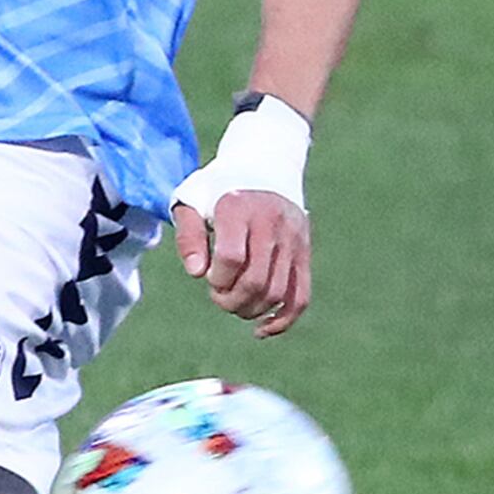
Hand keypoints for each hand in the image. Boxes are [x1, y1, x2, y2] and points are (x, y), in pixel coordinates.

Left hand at [172, 186, 310, 336]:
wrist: (264, 164)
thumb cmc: (216, 188)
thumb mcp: (191, 200)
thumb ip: (189, 236)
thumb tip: (196, 273)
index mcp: (239, 209)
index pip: (231, 258)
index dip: (216, 278)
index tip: (207, 277)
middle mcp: (272, 224)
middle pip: (256, 281)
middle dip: (231, 300)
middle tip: (217, 296)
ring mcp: (293, 239)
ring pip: (278, 292)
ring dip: (252, 310)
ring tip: (234, 304)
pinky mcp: (305, 252)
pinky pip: (301, 295)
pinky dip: (283, 319)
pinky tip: (262, 329)